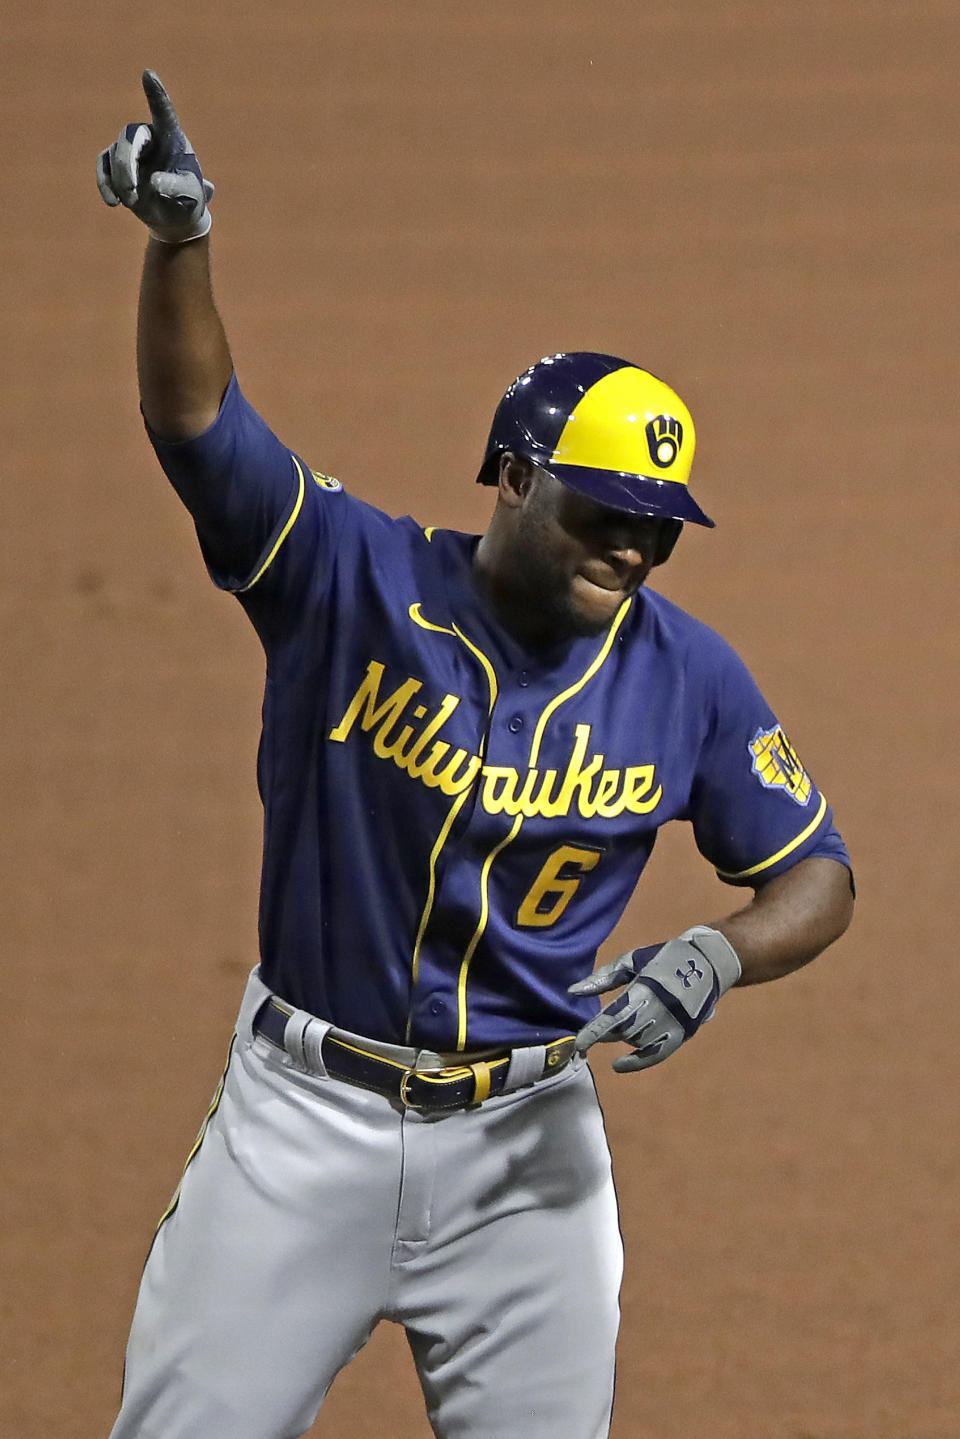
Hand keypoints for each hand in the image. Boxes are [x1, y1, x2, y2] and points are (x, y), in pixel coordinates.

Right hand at [96, 70, 213, 241]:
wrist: (174, 218)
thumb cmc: (188, 200)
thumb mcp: (191, 197)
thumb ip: (177, 187)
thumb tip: (154, 183)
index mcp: (172, 138)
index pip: (163, 112)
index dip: (156, 94)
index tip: (148, 74)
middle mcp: (150, 138)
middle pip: (130, 137)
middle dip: (126, 164)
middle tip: (132, 193)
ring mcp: (130, 150)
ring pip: (115, 154)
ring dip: (121, 180)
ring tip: (133, 203)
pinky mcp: (115, 164)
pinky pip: (103, 167)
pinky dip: (105, 184)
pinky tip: (113, 202)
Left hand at [568, 926, 740, 1072]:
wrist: (708, 963)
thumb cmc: (664, 957)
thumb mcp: (632, 960)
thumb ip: (603, 978)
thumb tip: (572, 992)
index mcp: (646, 987)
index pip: (615, 1016)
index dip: (595, 1032)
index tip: (579, 1044)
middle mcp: (660, 1009)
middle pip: (624, 1031)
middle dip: (605, 1033)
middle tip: (593, 1031)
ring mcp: (674, 1024)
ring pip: (637, 1042)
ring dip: (621, 1037)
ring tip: (618, 1025)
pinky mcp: (683, 1034)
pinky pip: (656, 1056)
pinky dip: (636, 1063)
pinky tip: (618, 1065)